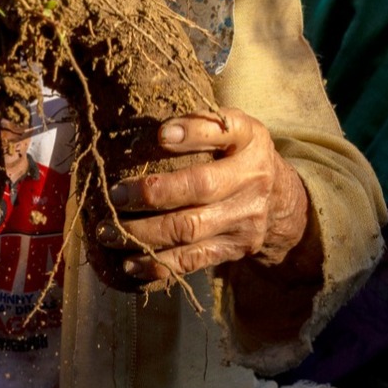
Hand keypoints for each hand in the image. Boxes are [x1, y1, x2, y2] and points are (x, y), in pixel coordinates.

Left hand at [97, 108, 309, 283]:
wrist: (280, 201)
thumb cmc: (239, 154)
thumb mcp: (234, 127)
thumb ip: (203, 122)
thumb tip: (160, 132)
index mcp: (250, 142)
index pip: (223, 132)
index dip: (193, 133)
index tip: (160, 135)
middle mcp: (252, 181)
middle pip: (200, 188)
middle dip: (152, 193)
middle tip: (115, 195)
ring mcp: (244, 220)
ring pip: (190, 230)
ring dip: (143, 234)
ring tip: (108, 232)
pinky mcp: (233, 250)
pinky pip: (192, 261)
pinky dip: (157, 265)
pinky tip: (129, 263)